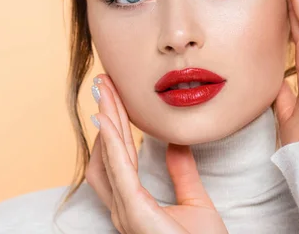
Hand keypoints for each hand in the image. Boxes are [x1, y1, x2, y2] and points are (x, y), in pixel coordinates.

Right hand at [86, 74, 227, 233]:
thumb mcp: (195, 203)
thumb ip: (183, 173)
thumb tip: (177, 144)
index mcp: (134, 205)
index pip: (118, 157)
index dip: (114, 126)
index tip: (114, 97)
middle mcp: (124, 208)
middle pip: (105, 154)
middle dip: (104, 117)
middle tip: (103, 84)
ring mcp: (127, 212)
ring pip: (107, 158)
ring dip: (105, 123)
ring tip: (106, 92)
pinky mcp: (136, 214)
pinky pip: (119, 172)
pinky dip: (111, 143)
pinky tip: (109, 120)